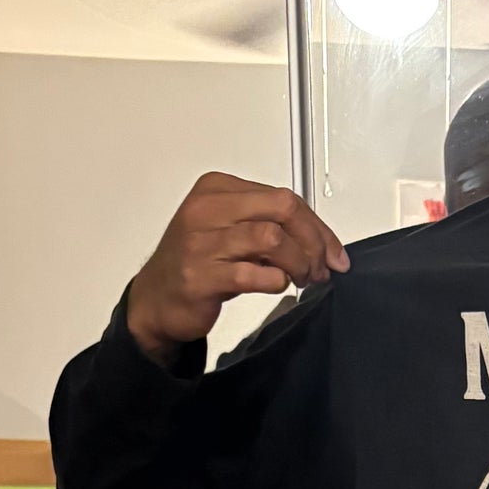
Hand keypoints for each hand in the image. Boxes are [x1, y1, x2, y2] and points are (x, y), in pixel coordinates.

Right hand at [125, 171, 348, 362]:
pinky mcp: (200, 276)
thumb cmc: (198, 264)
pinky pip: (252, 274)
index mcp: (216, 189)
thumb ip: (270, 227)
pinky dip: (275, 280)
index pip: (283, 197)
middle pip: (282, 210)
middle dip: (313, 241)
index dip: (317, 226)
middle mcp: (206, 209)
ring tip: (303, 279)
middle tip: (321, 268)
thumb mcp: (231, 232)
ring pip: (272, 238)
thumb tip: (321, 244)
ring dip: (299, 262)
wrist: (156, 300)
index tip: (333, 253)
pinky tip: (277, 285)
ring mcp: (201, 242)